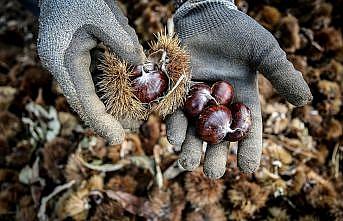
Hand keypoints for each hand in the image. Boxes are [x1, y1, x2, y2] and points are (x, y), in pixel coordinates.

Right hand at [37, 0, 145, 143]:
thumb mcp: (105, 16)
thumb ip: (123, 43)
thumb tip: (141, 66)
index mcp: (63, 59)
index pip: (83, 99)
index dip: (101, 122)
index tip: (117, 139)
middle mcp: (61, 66)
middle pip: (85, 102)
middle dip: (108, 117)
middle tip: (133, 127)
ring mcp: (66, 64)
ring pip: (88, 94)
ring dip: (109, 105)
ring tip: (134, 116)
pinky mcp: (74, 59)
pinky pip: (91, 81)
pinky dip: (107, 90)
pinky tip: (125, 95)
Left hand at [166, 0, 312, 178]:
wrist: (207, 16)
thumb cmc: (238, 32)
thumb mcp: (265, 53)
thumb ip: (282, 75)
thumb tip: (305, 101)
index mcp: (243, 99)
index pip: (248, 129)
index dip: (249, 149)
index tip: (248, 169)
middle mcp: (220, 105)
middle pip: (218, 136)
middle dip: (215, 156)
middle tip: (213, 173)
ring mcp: (197, 100)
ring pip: (194, 131)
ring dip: (191, 148)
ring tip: (189, 165)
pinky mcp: (177, 91)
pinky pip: (175, 113)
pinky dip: (175, 126)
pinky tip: (175, 138)